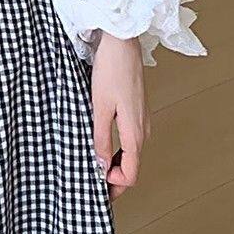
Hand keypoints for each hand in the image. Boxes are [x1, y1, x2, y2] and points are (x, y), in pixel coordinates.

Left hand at [91, 32, 149, 200]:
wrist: (123, 42)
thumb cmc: (110, 71)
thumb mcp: (99, 108)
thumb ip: (99, 138)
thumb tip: (98, 165)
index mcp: (135, 132)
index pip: (130, 173)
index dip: (114, 187)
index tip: (95, 191)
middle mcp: (143, 129)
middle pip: (132, 167)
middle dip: (113, 180)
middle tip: (90, 186)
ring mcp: (142, 120)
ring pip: (131, 154)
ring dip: (115, 165)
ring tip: (92, 170)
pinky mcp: (137, 111)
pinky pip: (130, 141)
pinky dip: (117, 151)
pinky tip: (101, 149)